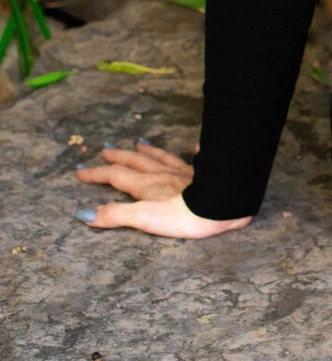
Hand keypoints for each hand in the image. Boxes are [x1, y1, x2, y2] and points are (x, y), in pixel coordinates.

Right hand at [74, 140, 251, 238]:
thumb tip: (83, 215)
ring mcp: (185, 172)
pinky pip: (198, 158)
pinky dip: (195, 151)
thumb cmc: (183, 215)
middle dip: (119, 156)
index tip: (80, 171)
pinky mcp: (205, 174)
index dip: (96, 173)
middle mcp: (163, 174)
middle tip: (105, 148)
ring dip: (149, 151)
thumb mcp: (143, 218)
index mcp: (146, 185)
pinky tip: (197, 145)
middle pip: (137, 162)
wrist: (222, 206)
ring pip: (163, 158)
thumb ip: (114, 215)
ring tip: (141, 142)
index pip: (116, 176)